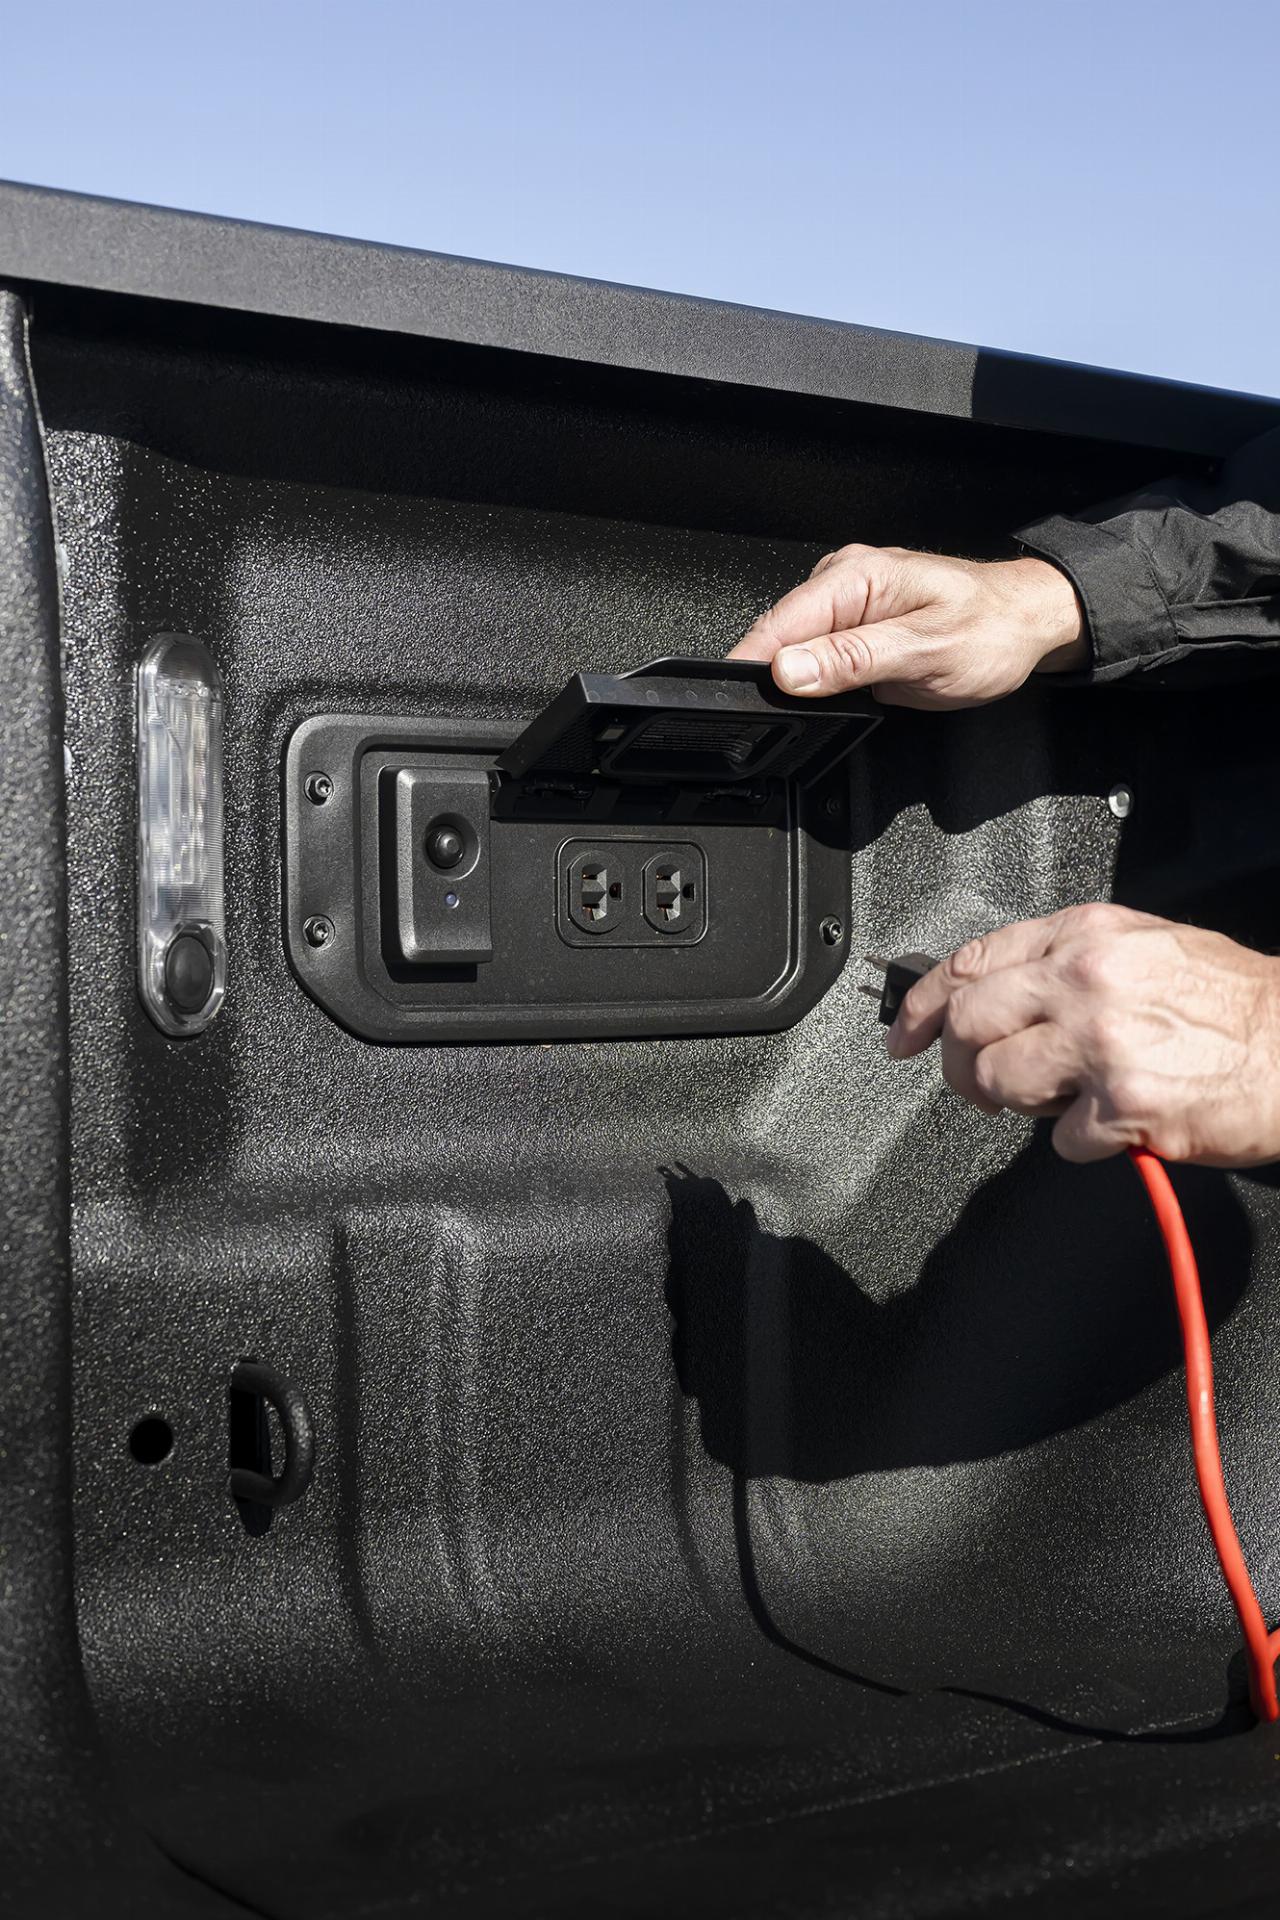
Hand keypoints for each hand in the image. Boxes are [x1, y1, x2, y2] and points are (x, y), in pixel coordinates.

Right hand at [728, 546, 1085, 707]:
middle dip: (774, 679)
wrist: (1029, 624)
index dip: (754, 667)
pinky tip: (832, 695)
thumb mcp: (925, 652)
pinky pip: (816, 655)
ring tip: (816, 707)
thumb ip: (853, 660)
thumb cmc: (992, 631)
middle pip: (779, 636)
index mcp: (856, 577)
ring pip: (794, 649)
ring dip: (795, 682)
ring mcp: (846, 604)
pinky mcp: (853, 627)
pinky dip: (815, 679)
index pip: (778, 623)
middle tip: (783, 721)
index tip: (742, 705)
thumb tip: (789, 670)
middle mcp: (843, 581)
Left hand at [888, 904, 1279, 1165]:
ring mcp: (1100, 1044)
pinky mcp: (1121, 1106)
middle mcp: (1085, 981)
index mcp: (1085, 936)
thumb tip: (1003, 991)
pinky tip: (1119, 1122)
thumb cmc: (1235, 1003)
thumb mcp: (1147, 945)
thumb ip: (1068, 961)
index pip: (969, 963)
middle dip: (961, 1065)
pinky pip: (1060, 1140)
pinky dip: (1084, 1142)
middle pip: (968, 1024)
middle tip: (981, 1084)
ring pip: (1000, 1083)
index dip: (921, 1004)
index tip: (903, 1033)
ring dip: (1022, 1104)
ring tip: (1070, 1098)